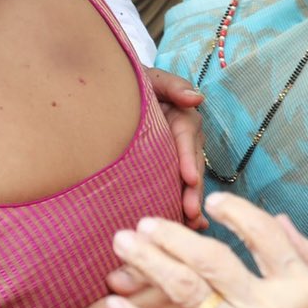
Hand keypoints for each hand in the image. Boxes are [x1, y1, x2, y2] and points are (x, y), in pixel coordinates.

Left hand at [99, 192, 307, 307]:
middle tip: (145, 221)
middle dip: (172, 234)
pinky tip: (113, 304)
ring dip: (149, 262)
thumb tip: (280, 219)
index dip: (234, 210)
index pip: (261, 233)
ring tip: (123, 242)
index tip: (213, 202)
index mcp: (304, 288)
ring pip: (184, 290)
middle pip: (211, 257)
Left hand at [146, 66, 206, 228]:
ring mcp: (178, 157)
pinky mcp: (169, 170)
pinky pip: (179, 189)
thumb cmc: (130, 84)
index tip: (189, 178)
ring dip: (191, 204)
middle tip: (191, 212)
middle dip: (193, 190)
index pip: (187, 138)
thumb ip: (172, 86)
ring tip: (191, 225)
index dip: (189, 159)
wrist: (111, 95)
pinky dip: (185, 208)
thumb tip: (197, 98)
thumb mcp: (149, 80)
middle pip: (192, 165)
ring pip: (188, 182)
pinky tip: (190, 227)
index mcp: (183, 117)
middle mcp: (185, 140)